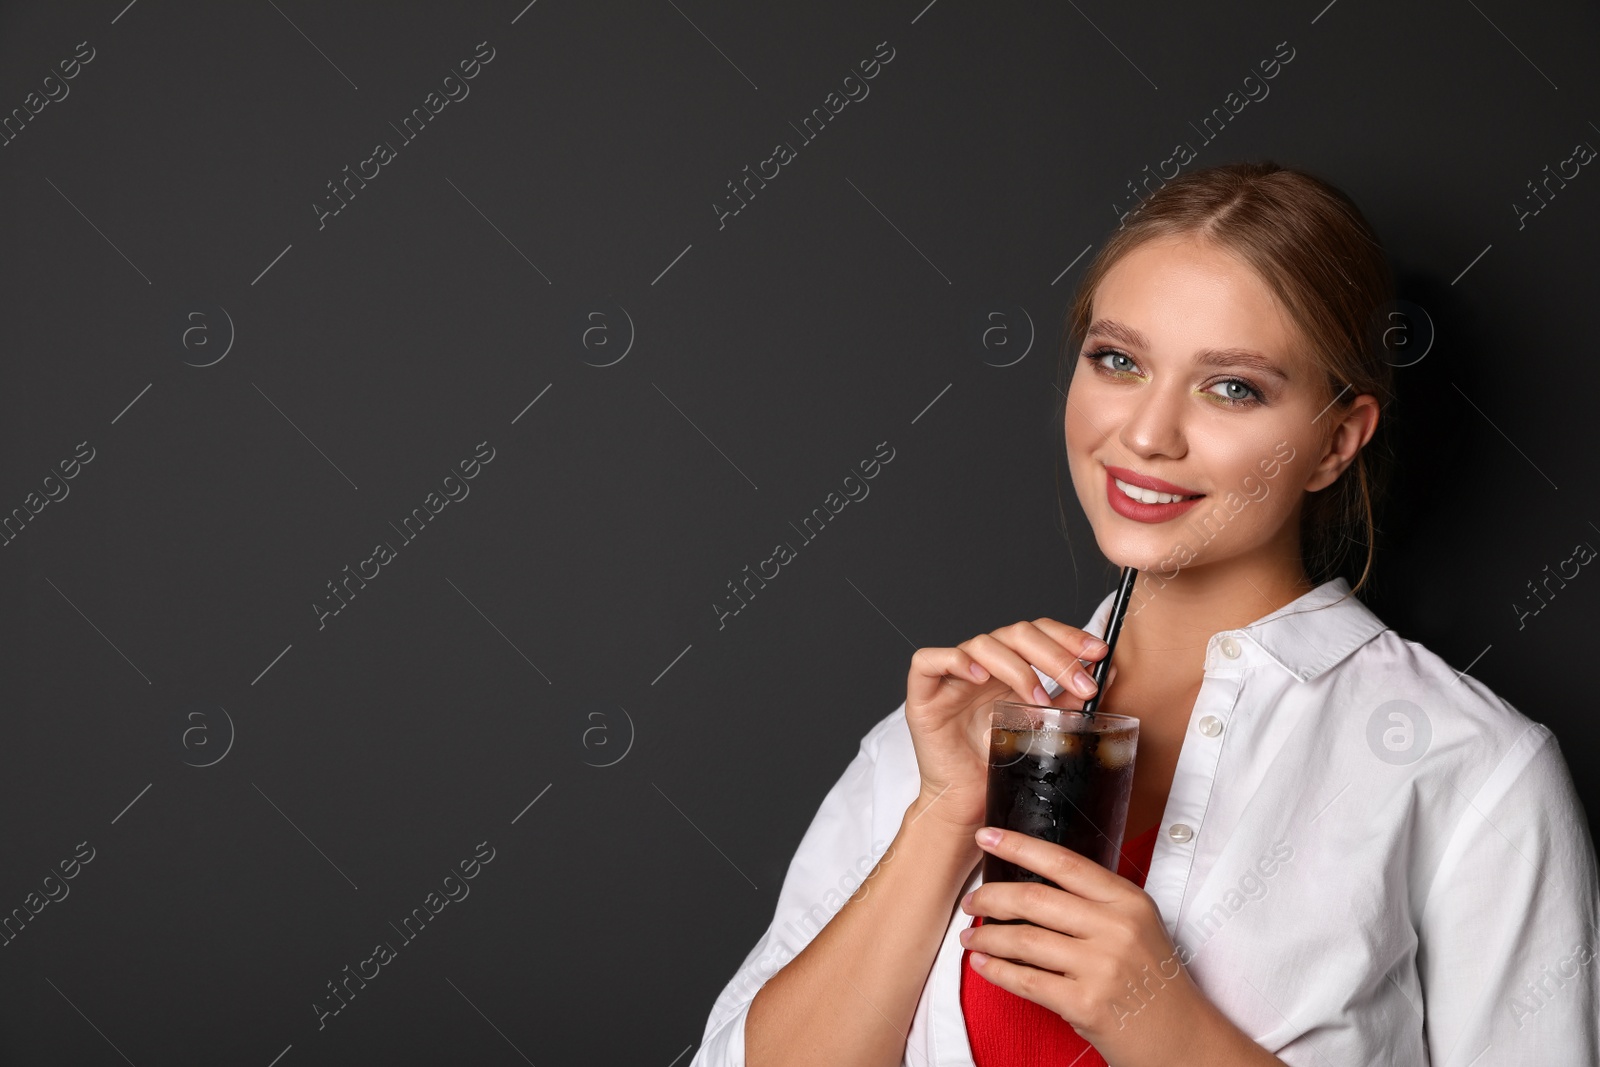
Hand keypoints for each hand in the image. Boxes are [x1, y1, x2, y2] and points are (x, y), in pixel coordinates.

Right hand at [904, 620, 1113, 835]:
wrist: (970, 806)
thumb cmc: (1002, 769)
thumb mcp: (1045, 730)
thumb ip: (1069, 700)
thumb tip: (1106, 672)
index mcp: (1009, 669)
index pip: (1037, 634)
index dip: (1067, 637)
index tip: (1098, 653)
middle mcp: (982, 667)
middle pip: (1016, 634)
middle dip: (1054, 654)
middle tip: (1081, 683)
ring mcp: (951, 678)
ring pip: (982, 644)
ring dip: (1018, 667)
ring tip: (1039, 700)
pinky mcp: (923, 695)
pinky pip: (928, 660)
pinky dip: (954, 660)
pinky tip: (979, 675)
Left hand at [958, 827, 1205, 1063]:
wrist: (1183, 1038)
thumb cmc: (1152, 979)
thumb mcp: (1137, 926)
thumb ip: (1095, 902)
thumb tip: (1032, 884)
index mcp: (1128, 900)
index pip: (1063, 863)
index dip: (1018, 846)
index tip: (985, 836)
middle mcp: (1116, 929)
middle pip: (1034, 899)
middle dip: (991, 897)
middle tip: (972, 901)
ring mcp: (1102, 967)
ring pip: (1024, 941)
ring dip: (987, 936)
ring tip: (971, 936)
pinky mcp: (1087, 1004)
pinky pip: (1026, 981)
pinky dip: (996, 970)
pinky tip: (982, 964)